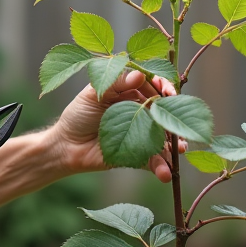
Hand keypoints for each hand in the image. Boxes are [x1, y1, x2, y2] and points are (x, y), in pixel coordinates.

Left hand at [53, 70, 183, 180]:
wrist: (66, 147)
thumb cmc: (77, 116)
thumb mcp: (92, 94)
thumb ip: (115, 84)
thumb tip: (140, 74)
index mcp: (129, 92)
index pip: (152, 85)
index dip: (163, 87)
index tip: (169, 93)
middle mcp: (140, 111)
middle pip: (164, 112)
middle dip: (174, 116)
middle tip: (179, 121)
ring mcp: (141, 133)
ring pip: (164, 137)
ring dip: (175, 144)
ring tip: (180, 149)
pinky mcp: (138, 155)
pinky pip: (155, 161)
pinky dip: (162, 166)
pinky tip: (165, 172)